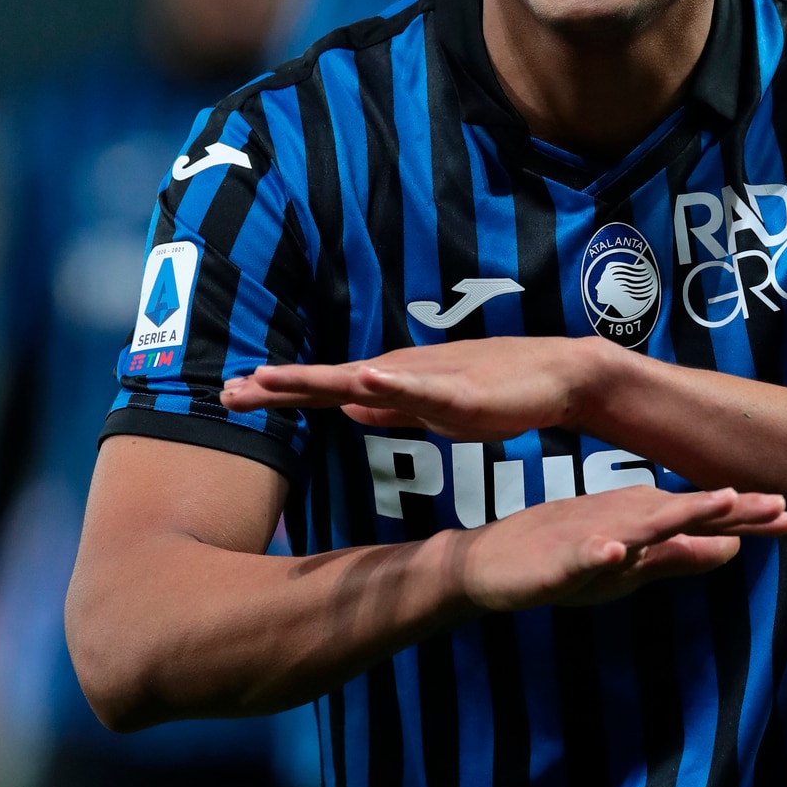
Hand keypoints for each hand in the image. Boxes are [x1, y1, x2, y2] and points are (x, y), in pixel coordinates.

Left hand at [222, 338, 613, 440]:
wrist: (559, 377)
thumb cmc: (500, 393)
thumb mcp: (432, 411)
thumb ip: (391, 409)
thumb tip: (346, 408)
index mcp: (392, 384)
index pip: (323, 391)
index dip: (279, 395)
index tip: (233, 397)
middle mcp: (400, 374)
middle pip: (327, 382)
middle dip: (277, 387)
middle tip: (226, 393)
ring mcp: (426, 380)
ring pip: (359, 379)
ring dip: (314, 379)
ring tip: (271, 379)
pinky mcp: (458, 392)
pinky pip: (417, 389)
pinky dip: (387, 385)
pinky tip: (360, 381)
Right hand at [450, 485, 786, 611]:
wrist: (488, 566)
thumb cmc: (563, 557)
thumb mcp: (633, 564)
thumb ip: (681, 556)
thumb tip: (736, 548)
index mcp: (642, 523)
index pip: (701, 519)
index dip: (745, 517)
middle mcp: (624, 523)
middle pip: (683, 514)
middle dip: (729, 509)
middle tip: (777, 504)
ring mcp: (591, 539)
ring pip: (640, 526)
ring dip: (677, 514)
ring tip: (717, 505)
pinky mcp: (557, 559)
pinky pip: (581, 557)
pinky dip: (599, 554)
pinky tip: (616, 552)